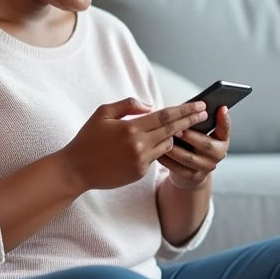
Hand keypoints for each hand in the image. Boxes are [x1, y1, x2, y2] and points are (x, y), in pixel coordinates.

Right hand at [59, 98, 208, 190]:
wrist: (76, 169)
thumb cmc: (88, 138)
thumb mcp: (103, 113)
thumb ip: (129, 105)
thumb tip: (151, 106)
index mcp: (131, 128)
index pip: (166, 116)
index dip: (185, 110)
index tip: (199, 105)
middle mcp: (139, 146)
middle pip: (172, 130)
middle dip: (190, 120)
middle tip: (203, 113)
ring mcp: (141, 161)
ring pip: (166, 145)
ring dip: (172, 136)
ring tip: (179, 127)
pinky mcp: (139, 173)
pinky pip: (155, 157)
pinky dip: (156, 149)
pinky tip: (158, 143)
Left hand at [160, 105, 230, 189]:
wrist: (192, 169)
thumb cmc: (194, 143)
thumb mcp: (200, 131)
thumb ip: (198, 120)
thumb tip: (190, 106)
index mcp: (222, 140)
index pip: (225, 128)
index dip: (224, 119)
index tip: (221, 108)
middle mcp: (218, 154)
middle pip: (206, 144)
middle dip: (190, 136)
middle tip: (177, 129)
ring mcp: (206, 167)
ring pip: (188, 158)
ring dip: (175, 148)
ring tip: (164, 140)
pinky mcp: (193, 177)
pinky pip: (178, 169)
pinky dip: (167, 160)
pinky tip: (158, 152)